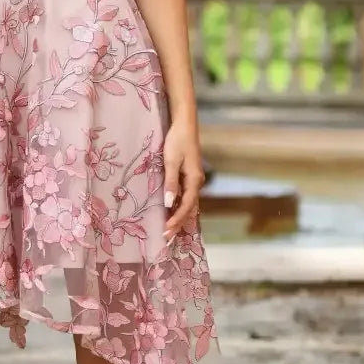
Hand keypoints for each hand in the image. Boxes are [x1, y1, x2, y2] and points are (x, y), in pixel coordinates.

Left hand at [162, 120, 204, 240]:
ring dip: (179, 218)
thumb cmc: (177, 140)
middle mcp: (197, 182)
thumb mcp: (171, 161)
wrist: (185, 124)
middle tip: (167, 239)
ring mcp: (194, 179)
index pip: (186, 206)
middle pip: (189, 208)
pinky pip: (186, 197)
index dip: (176, 220)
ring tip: (170, 232)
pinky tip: (173, 214)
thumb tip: (168, 204)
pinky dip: (180, 208)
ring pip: (188, 204)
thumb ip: (170, 182)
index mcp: (194, 180)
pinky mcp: (189, 176)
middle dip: (178, 224)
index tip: (167, 231)